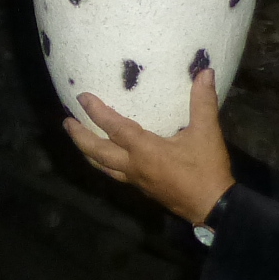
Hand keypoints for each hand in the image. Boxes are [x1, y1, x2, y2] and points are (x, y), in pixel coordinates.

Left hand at [62, 67, 234, 224]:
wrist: (211, 207)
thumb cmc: (206, 170)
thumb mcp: (206, 133)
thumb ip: (203, 102)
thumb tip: (205, 71)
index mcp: (144, 150)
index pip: (113, 127)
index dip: (96, 111)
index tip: (81, 97)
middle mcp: (133, 165)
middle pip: (96, 152)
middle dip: (79, 137)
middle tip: (67, 122)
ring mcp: (135, 179)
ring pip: (102, 166)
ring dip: (87, 152)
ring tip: (78, 140)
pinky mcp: (141, 188)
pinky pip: (114, 174)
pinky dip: (103, 163)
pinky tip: (105, 159)